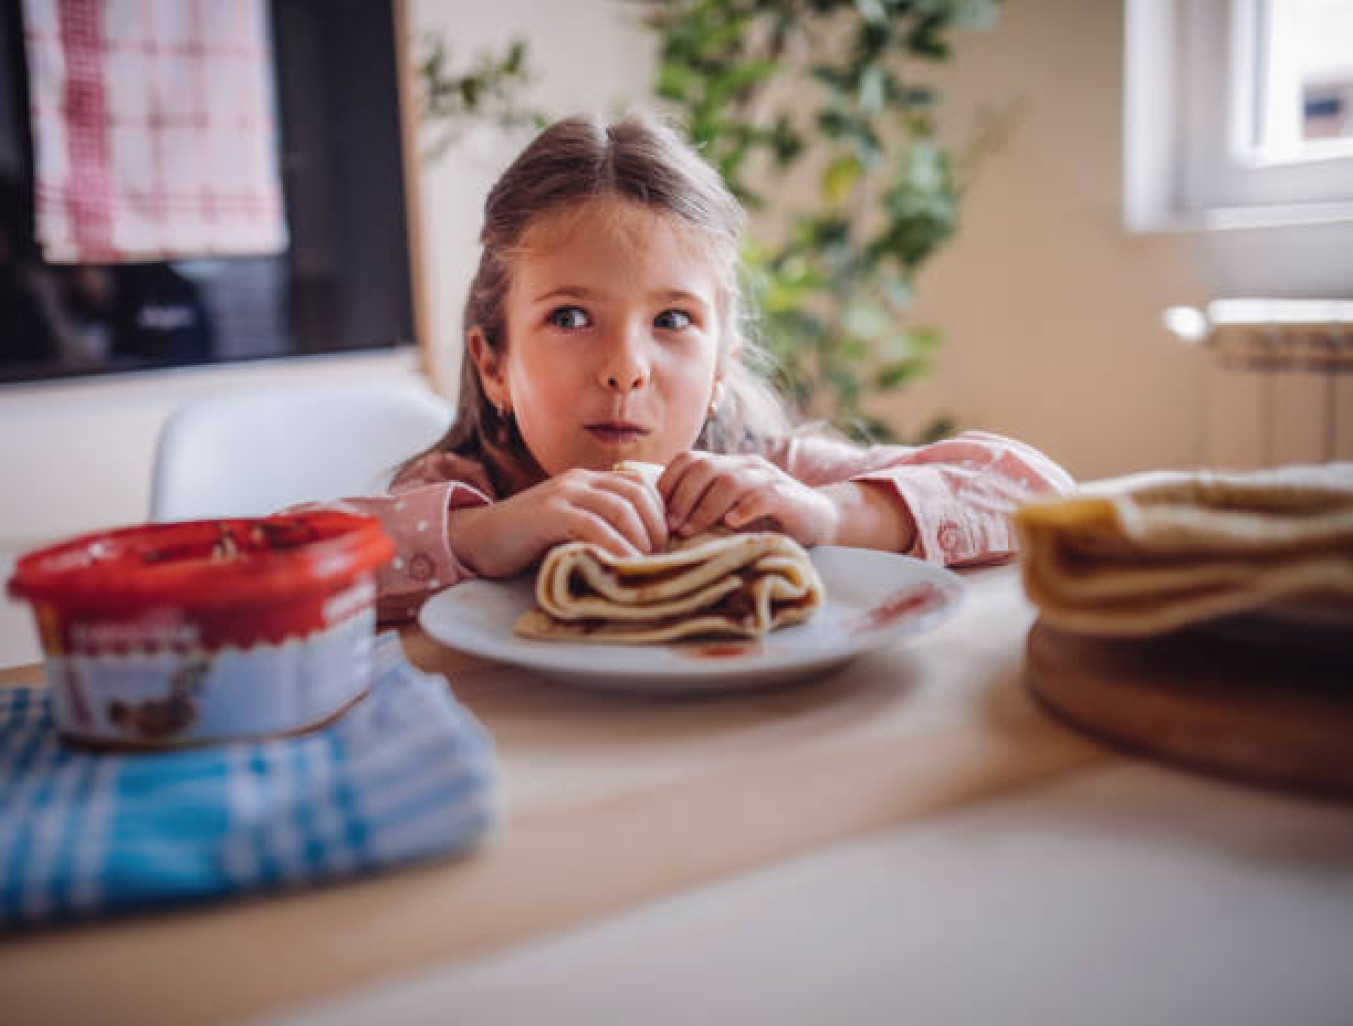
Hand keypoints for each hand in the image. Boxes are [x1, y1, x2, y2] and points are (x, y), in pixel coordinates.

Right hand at [448, 469, 667, 577]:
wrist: (477, 538)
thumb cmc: (527, 540)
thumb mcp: (571, 525)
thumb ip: (600, 525)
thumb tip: (644, 550)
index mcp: (588, 480)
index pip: (641, 485)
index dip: (660, 514)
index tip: (665, 544)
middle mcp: (579, 480)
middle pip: (638, 494)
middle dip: (657, 528)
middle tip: (660, 558)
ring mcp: (563, 494)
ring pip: (621, 507)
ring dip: (641, 539)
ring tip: (645, 565)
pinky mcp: (549, 513)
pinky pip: (594, 526)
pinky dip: (615, 547)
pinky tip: (623, 566)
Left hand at [658, 451, 838, 547]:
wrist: (820, 518)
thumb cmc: (768, 519)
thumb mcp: (731, 510)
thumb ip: (703, 508)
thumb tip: (659, 523)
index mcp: (728, 465)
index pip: (689, 459)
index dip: (668, 482)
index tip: (654, 511)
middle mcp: (745, 465)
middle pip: (704, 467)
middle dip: (682, 498)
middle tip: (670, 526)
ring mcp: (767, 477)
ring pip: (729, 481)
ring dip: (704, 507)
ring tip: (690, 531)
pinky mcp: (787, 495)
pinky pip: (762, 495)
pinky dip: (744, 508)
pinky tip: (731, 524)